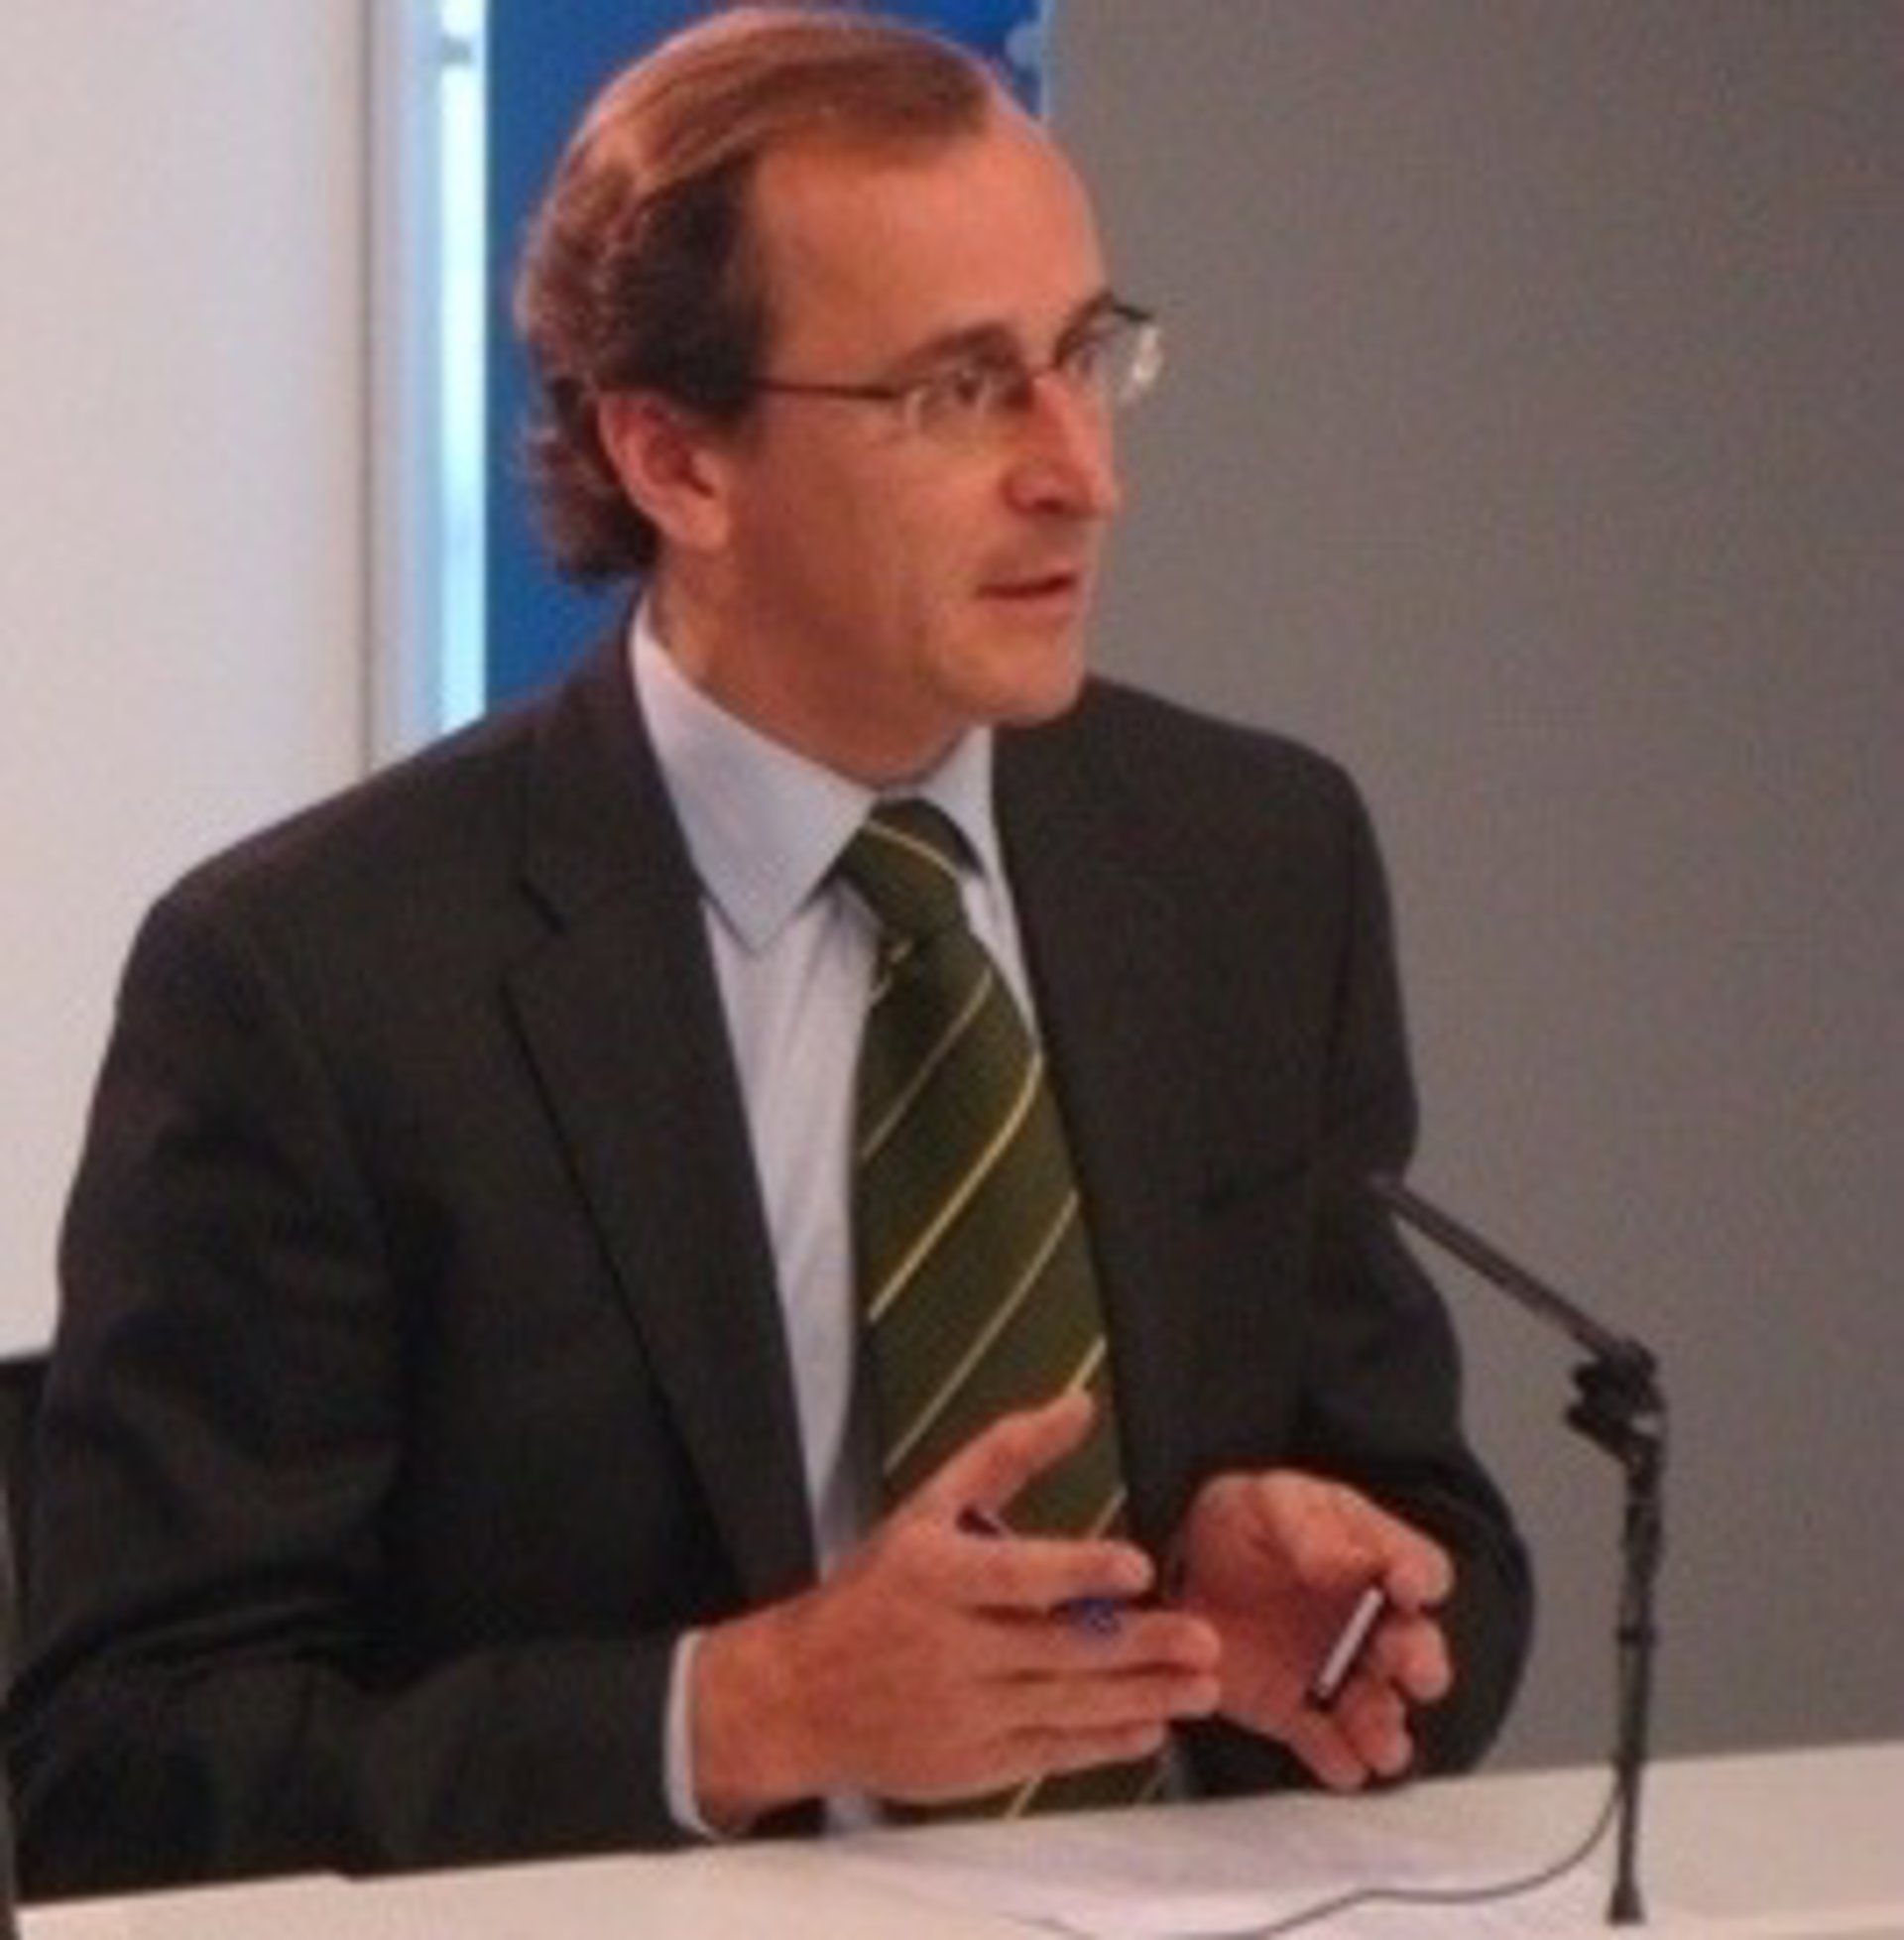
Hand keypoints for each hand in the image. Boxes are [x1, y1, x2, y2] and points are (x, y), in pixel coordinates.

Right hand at [692, 1392, 1221, 1826]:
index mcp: (935, 1575)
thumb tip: (1078, 1405)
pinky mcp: (972, 1765)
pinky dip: (1103, 1743)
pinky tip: (1149, 1727)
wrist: (797, 1697)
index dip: (1079, 1570)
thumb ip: (1005, 1454)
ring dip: (1141, 1698)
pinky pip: (1050, 1754)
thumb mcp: (926, 1508)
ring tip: (1201, 1687)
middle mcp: (950, 1647)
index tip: (1137, 1566)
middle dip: (1139, 1646)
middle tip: (1204, 1639)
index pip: (1017, 1574)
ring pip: (1066, 1707)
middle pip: (1058, 1648)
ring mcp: (962, 1712)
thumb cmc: (876, 1591)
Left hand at [1174, 1470, 1453, 1789]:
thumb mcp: (1264, 1503)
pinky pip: (1332, 1747)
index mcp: (1373, 1560)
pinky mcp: (1302, 1716)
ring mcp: (1341, 1675)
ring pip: (1384, 1710)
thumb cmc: (1240, 1526)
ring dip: (1388, 1727)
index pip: (1422, 1570)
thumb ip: (1304, 1525)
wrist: (1183, 1574)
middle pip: (1418, 1650)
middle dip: (1420, 1661)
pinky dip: (1342, 1760)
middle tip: (1407, 1665)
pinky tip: (1343, 1762)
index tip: (1405, 1584)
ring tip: (1381, 1741)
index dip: (1421, 1578)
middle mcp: (1371, 1624)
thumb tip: (1338, 1560)